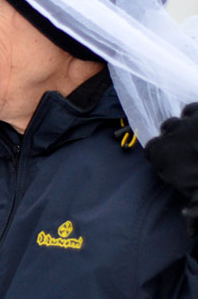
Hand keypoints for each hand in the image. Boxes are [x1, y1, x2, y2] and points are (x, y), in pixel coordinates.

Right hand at [145, 103, 197, 235]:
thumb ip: (195, 212)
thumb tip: (189, 233)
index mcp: (164, 155)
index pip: (151, 155)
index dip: (161, 165)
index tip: (174, 172)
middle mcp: (170, 135)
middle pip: (161, 139)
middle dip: (169, 147)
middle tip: (185, 158)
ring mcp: (187, 121)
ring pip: (174, 123)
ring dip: (178, 132)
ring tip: (191, 142)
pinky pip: (190, 110)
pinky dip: (191, 116)